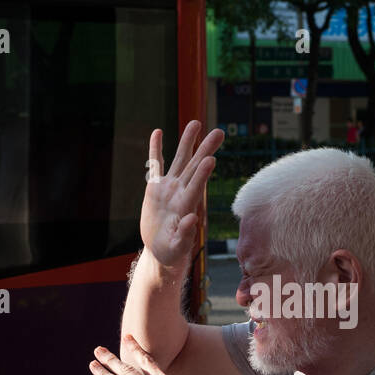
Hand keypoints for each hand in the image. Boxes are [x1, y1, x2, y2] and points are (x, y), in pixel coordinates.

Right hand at [140, 121, 223, 269]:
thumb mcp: (177, 248)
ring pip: (180, 160)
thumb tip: (191, 219)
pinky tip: (157, 132)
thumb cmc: (171, 252)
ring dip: (187, 142)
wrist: (161, 250)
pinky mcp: (156, 188)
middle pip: (194, 167)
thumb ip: (184, 234)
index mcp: (186, 206)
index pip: (196, 186)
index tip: (211, 159)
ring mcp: (169, 188)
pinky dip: (155, 149)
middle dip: (205, 149)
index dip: (203, 173)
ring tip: (195, 123)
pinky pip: (155, 165)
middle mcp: (180, 192)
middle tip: (219, 132)